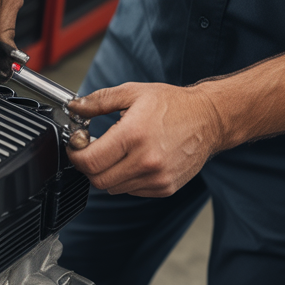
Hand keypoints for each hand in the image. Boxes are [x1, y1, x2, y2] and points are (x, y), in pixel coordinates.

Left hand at [66, 82, 229, 196]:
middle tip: (94, 149)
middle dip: (89, 166)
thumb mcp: (133, 93)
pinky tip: (136, 160)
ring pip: (113, 188)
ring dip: (108, 173)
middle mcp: (146, 161)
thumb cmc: (174, 105)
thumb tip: (75, 107)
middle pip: (98, 180)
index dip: (76, 155)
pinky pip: (132, 191)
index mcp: (134, 135)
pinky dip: (126, 179)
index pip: (89, 162)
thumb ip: (99, 101)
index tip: (78, 145)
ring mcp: (157, 178)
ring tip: (119, 152)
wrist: (210, 120)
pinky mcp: (165, 188)